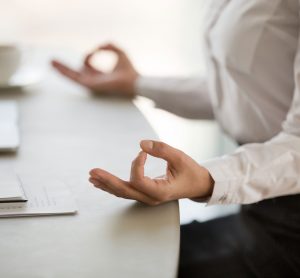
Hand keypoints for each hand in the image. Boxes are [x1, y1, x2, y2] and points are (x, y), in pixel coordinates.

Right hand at [51, 43, 138, 96]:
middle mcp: (94, 80)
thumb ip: (108, 46)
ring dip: (61, 69)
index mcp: (101, 75)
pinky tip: (56, 66)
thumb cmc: (129, 69)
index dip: (89, 56)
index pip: (88, 66)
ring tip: (50, 62)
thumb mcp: (118, 52)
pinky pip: (74, 78)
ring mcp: (91, 84)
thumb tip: (97, 47)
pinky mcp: (89, 85)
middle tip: (53, 61)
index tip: (96, 50)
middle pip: (76, 72)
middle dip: (64, 67)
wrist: (133, 81)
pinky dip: (65, 72)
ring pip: (72, 75)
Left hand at [89, 140, 214, 205]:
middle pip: (124, 190)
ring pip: (122, 192)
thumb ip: (162, 150)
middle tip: (92, 172)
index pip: (139, 180)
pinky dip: (113, 185)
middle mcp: (151, 198)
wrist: (198, 185)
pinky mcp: (145, 193)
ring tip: (92, 177)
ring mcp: (147, 197)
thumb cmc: (191, 172)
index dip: (137, 164)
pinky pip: (126, 190)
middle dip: (107, 180)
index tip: (143, 152)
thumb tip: (141, 144)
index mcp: (160, 192)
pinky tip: (102, 182)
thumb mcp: (181, 158)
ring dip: (107, 184)